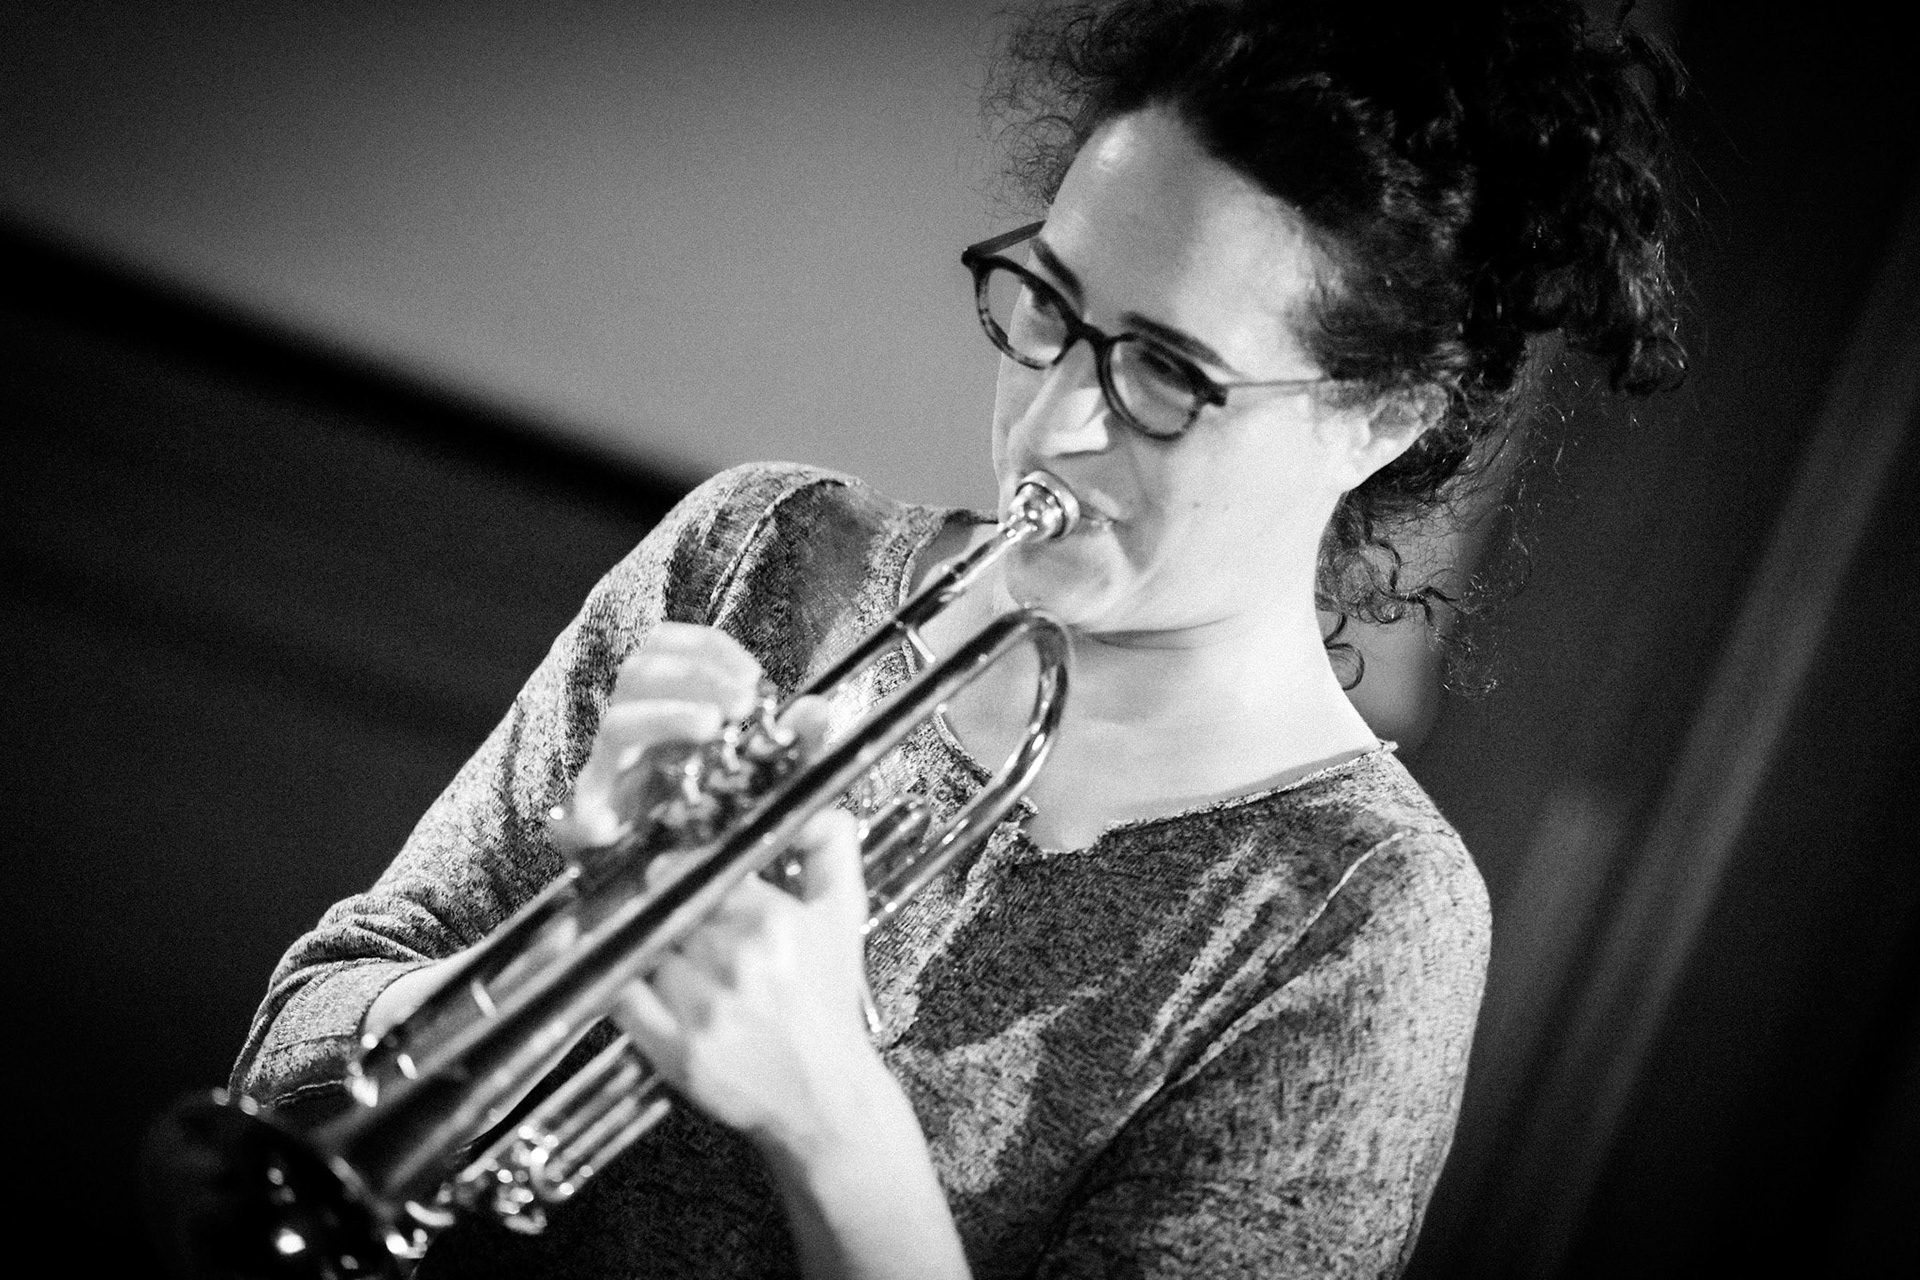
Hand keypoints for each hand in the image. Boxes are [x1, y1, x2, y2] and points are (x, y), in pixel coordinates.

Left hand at [611, 806, 887, 1155]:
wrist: (826, 1096)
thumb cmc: (828, 1004)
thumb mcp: (843, 918)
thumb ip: (831, 850)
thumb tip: (819, 807)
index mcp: (775, 922)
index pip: (704, 870)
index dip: (687, 871)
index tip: (683, 874)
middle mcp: (738, 963)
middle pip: (671, 908)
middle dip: (673, 910)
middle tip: (682, 921)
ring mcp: (704, 1010)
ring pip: (647, 947)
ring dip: (654, 948)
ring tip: (680, 962)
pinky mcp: (676, 1052)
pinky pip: (622, 997)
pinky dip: (622, 982)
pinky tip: (640, 980)